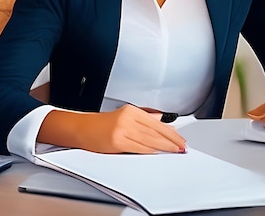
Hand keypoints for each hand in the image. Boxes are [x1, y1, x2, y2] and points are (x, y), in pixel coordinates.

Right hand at [38, 104, 185, 153]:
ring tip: (175, 151)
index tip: (180, 138)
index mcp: (131, 111)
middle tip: (182, 146)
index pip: (157, 122)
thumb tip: (161, 121)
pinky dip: (151, 150)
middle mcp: (128, 118)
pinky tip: (158, 152)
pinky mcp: (118, 141)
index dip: (171, 132)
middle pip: (156, 130)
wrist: (82, 129)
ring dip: (165, 146)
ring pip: (150, 139)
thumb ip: (143, 119)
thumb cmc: (101, 125)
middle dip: (171, 140)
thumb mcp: (124, 116)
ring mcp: (123, 129)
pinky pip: (139, 147)